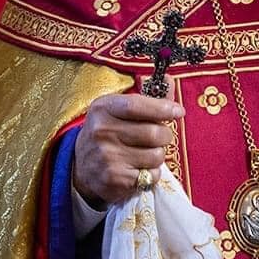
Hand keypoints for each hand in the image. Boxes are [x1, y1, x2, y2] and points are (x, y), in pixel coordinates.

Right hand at [73, 80, 183, 206]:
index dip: (162, 108)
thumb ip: (146, 98)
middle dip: (165, 135)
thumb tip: (169, 79)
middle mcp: (102, 132)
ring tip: (145, 153)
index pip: (136, 105)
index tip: (178, 111)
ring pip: (156, 155)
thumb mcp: (117, 110)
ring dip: (158, 155)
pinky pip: (152, 175)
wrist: (81, 168)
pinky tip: (138, 169)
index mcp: (103, 109)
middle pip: (154, 133)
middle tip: (159, 136)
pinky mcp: (115, 180)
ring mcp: (108, 157)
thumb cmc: (107, 133)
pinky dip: (151, 173)